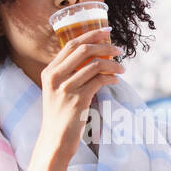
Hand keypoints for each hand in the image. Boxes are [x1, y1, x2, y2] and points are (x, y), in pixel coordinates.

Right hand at [37, 27, 124, 159]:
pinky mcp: (78, 100)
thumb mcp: (56, 91)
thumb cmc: (60, 115)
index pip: (71, 44)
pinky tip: (116, 80)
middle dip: (104, 45)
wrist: (55, 140)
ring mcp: (66, 88)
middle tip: (119, 49)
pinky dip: (111, 78)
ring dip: (113, 64)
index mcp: (49, 71)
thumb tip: (94, 59)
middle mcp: (55, 77)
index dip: (91, 35)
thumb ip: (68, 74)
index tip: (106, 30)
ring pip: (94, 65)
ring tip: (122, 68)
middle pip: (83, 50)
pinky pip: (99, 81)